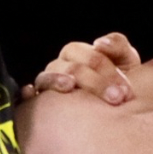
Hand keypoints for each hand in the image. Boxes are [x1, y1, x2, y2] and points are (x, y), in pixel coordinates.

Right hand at [18, 32, 139, 105]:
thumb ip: (119, 48)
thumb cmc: (118, 83)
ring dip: (58, 80)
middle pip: (72, 67)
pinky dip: (27, 93)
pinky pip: (26, 96)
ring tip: (70, 87)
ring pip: (47, 78)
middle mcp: (61, 66)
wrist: (109, 111)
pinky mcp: (36, 103)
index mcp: (80, 54)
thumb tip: (100, 43)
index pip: (90, 55)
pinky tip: (30, 94)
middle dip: (95, 82)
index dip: (108, 71)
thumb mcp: (125, 62)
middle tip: (116, 99)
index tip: (127, 91)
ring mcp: (47, 83)